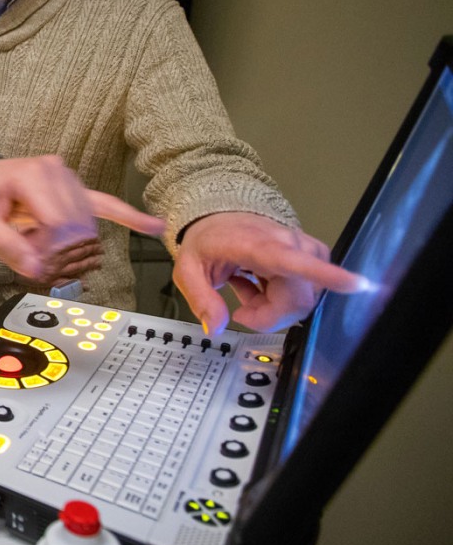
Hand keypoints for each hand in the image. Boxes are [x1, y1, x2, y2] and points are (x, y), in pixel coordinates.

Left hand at [0, 155, 164, 280]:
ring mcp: (68, 179)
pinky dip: (128, 216)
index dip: (47, 249)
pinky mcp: (75, 190)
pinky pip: (106, 204)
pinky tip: (153, 226)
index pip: (56, 223)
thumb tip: (36, 269)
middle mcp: (56, 171)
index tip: (32, 260)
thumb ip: (5, 245)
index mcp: (32, 174)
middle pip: (73, 226)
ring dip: (70, 244)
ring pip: (84, 224)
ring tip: (41, 243)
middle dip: (58, 249)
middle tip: (35, 257)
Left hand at [172, 212, 366, 333]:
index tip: (356, 284)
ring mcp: (303, 250)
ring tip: (246, 288)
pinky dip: (280, 299)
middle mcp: (289, 245)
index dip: (327, 275)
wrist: (217, 217)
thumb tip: (216, 327)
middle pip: (298, 299)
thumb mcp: (187, 269)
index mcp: (259, 245)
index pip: (296, 261)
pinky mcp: (311, 257)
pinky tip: (259, 286)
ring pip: (303, 300)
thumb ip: (201, 299)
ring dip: (273, 307)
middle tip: (240, 309)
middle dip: (269, 316)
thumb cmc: (207, 240)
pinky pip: (305, 293)